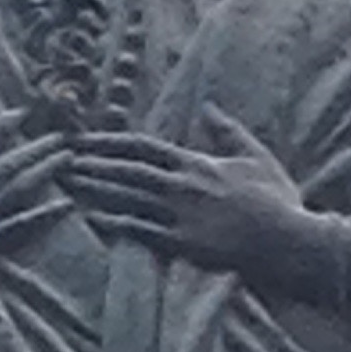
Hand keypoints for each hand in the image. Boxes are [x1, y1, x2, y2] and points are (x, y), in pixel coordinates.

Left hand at [68, 107, 331, 289]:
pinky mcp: (183, 244)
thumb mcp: (256, 157)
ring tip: (67, 184)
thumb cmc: (277, 201)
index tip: (82, 140)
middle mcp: (182, 186)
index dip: (108, 142)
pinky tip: (93, 216)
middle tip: (60, 161)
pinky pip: (141, 230)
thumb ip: (228, 132)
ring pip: (127, 197)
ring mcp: (180, 215)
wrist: (290, 242)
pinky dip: (115, 222)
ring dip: (95, 188)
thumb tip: (209, 108)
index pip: (142, 146)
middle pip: (126, 170)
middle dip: (91, 164)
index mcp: (196, 163)